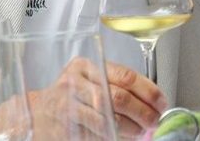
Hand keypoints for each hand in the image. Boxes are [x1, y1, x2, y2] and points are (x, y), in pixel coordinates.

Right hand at [29, 58, 167, 139]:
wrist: (38, 114)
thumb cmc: (71, 97)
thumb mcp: (90, 82)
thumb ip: (117, 85)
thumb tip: (153, 102)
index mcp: (86, 67)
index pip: (126, 76)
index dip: (149, 92)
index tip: (161, 103)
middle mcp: (74, 82)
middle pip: (119, 98)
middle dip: (143, 113)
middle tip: (153, 121)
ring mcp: (67, 106)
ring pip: (109, 119)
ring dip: (131, 129)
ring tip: (140, 132)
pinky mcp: (65, 127)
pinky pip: (97, 134)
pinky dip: (113, 138)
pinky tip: (120, 138)